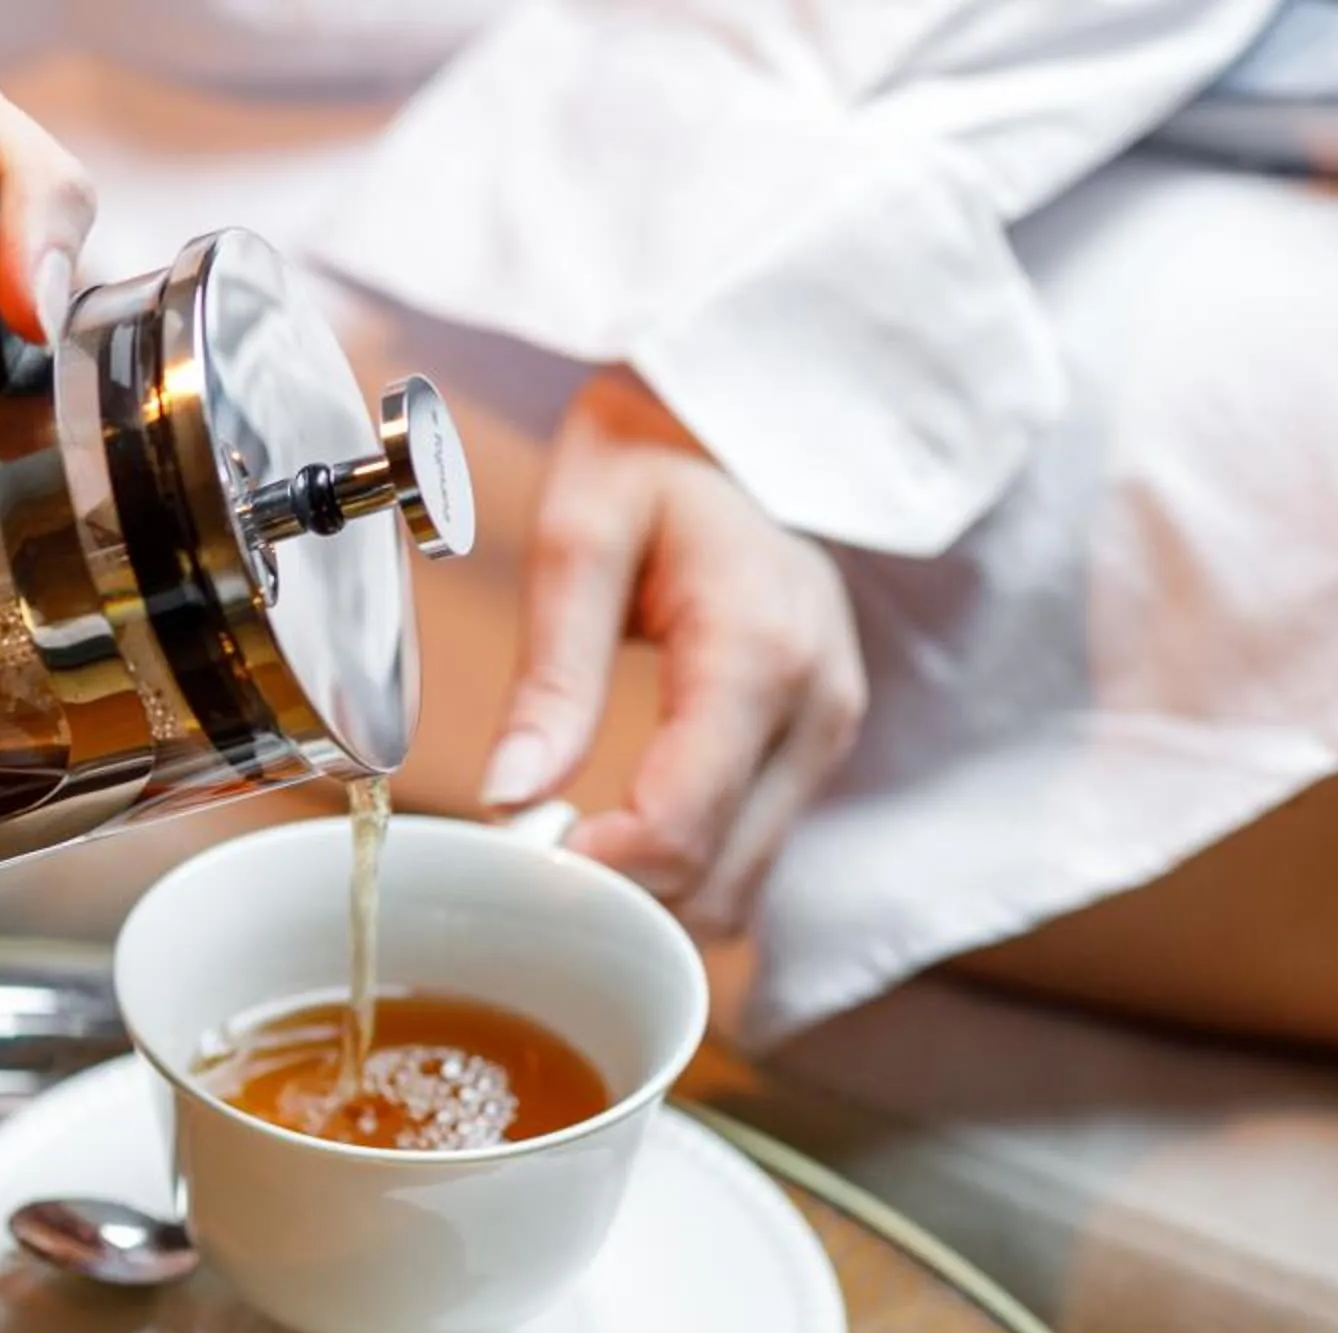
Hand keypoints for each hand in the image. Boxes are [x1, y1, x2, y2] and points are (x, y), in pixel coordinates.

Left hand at [480, 370, 866, 936]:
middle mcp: (817, 707)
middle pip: (714, 880)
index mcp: (760, 651)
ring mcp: (828, 735)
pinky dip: (680, 880)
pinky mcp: (815, 753)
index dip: (590, 873)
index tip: (511, 863)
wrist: (733, 423)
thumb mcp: (576, 537)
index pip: (680, 825)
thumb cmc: (650, 461)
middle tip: (517, 867)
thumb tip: (509, 795)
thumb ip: (550, 675)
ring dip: (648, 903)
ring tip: (557, 852)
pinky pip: (749, 859)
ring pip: (740, 890)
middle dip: (614, 900)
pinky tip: (612, 845)